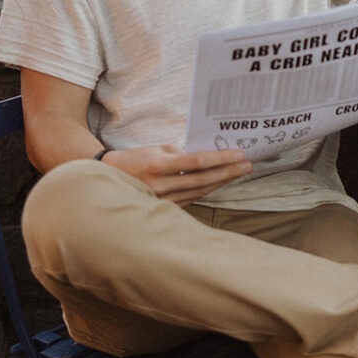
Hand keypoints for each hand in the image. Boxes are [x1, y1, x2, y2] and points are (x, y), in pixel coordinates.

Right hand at [97, 144, 252, 204]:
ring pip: (200, 191)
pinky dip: (208, 190)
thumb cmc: (135, 160)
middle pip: (203, 179)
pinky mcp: (165, 207)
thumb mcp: (156, 150)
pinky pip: (192, 198)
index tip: (239, 154)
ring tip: (239, 172)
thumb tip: (206, 157)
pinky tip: (221, 182)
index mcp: (158, 165)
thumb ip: (180, 153)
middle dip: (228, 172)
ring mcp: (163, 199)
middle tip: (248, 165)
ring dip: (222, 181)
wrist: (109, 180)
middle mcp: (161, 185)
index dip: (220, 159)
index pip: (196, 162)